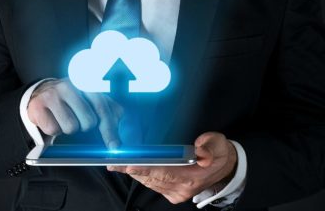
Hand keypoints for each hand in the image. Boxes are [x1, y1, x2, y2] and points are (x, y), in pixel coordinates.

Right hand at [28, 79, 122, 148]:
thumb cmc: (71, 100)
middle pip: (88, 121)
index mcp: (86, 84)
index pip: (102, 108)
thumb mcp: (91, 101)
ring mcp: (53, 94)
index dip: (110, 129)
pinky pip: (53, 129)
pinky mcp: (38, 105)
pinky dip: (54, 130)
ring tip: (63, 118)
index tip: (114, 146)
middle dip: (84, 126)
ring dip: (68, 128)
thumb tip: (118, 135)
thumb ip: (109, 112)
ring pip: (71, 127)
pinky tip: (52, 119)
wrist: (40, 93)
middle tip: (76, 118)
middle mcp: (70, 85)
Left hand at [107, 132, 236, 203]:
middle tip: (114, 163)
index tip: (130, 165)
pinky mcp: (173, 194)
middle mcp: (182, 189)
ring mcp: (176, 193)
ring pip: (150, 184)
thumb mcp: (219, 144)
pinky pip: (153, 186)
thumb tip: (197, 147)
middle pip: (152, 179)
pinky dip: (142, 178)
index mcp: (192, 178)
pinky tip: (132, 170)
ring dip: (134, 174)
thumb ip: (209, 144)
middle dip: (132, 170)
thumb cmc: (219, 154)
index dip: (147, 169)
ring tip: (117, 165)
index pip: (165, 173)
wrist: (224, 169)